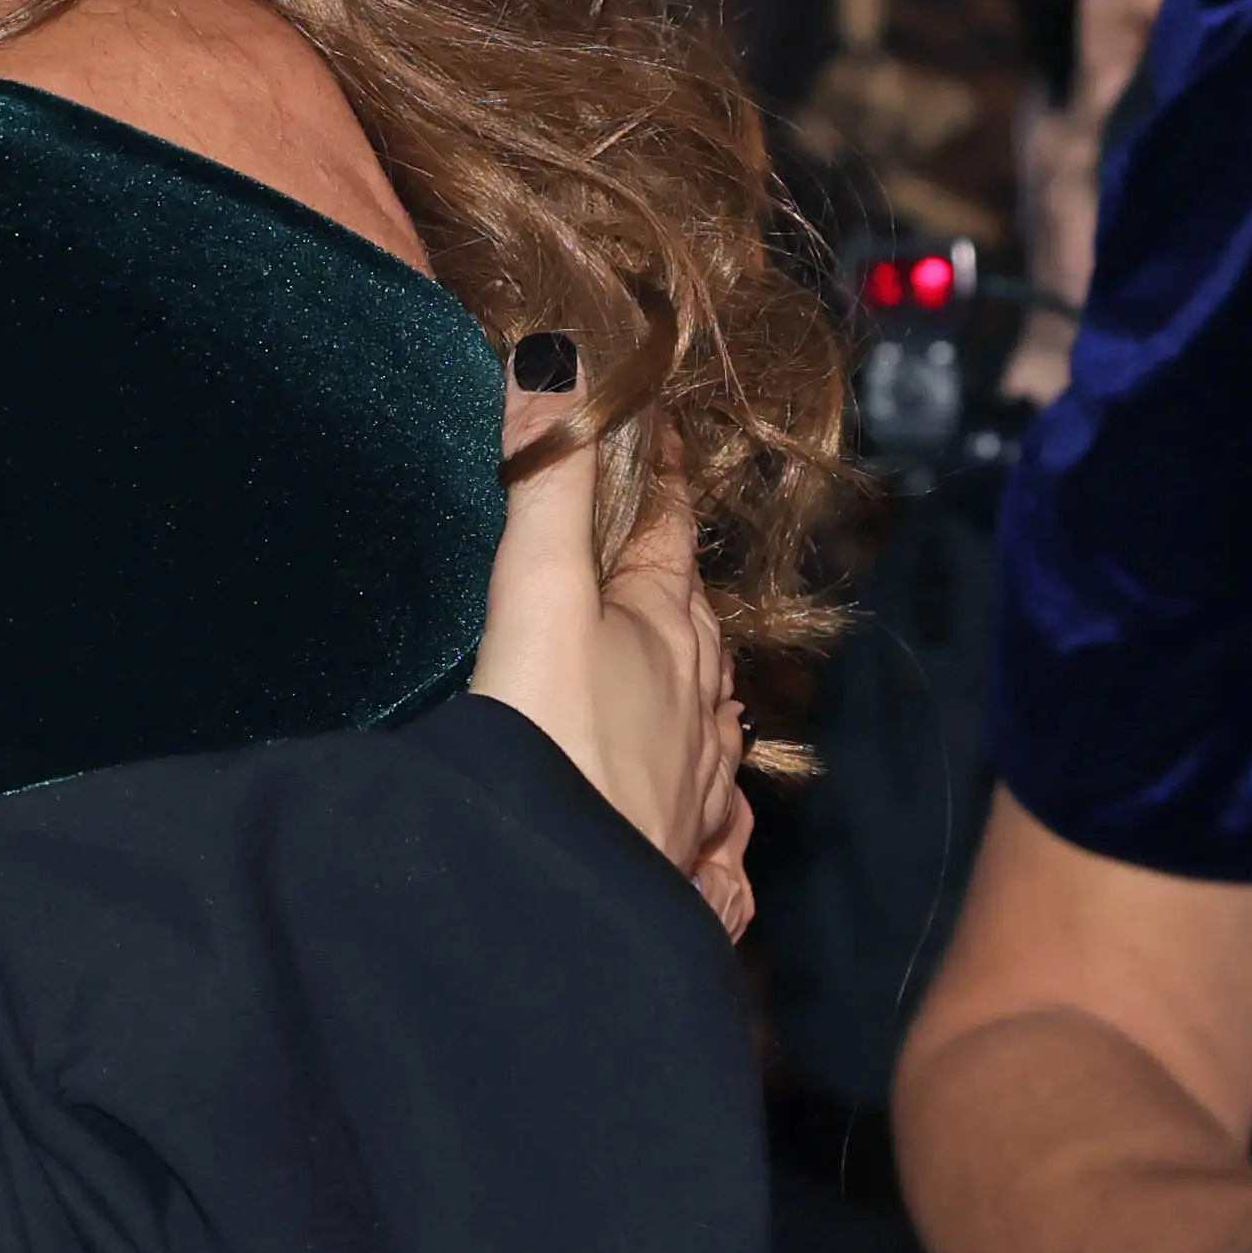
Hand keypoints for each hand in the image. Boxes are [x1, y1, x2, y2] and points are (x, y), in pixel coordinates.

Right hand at [473, 421, 749, 934]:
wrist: (564, 896)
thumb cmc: (554, 741)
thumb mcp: (539, 590)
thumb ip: (542, 480)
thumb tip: (555, 356)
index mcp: (665, 628)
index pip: (665, 533)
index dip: (658, 476)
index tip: (658, 431)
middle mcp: (697, 702)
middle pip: (694, 622)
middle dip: (675, 581)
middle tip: (653, 553)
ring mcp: (695, 782)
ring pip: (711, 712)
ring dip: (697, 681)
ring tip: (683, 668)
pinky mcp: (676, 853)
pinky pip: (712, 805)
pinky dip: (709, 784)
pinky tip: (708, 802)